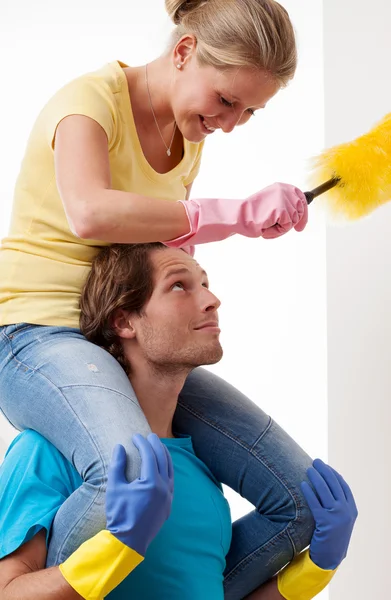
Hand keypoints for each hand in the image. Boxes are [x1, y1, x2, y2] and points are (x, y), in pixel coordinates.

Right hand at [106, 433, 173, 555]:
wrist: (128, 542)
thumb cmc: (119, 514)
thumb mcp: (114, 488)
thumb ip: (117, 465)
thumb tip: (119, 446)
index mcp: (151, 482)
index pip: (149, 455)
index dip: (142, 443)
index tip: (135, 436)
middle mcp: (164, 488)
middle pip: (163, 459)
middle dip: (156, 445)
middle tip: (149, 436)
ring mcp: (168, 497)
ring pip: (170, 470)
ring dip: (164, 456)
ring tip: (158, 446)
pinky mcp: (168, 505)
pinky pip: (170, 481)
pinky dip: (167, 470)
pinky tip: (161, 467)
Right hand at [163, 182, 307, 247]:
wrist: (238, 216)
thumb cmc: (251, 215)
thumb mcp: (270, 207)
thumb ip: (283, 207)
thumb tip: (300, 218)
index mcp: (281, 187)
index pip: (302, 199)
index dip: (303, 214)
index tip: (300, 227)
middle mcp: (284, 190)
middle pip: (301, 212)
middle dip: (292, 224)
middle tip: (277, 228)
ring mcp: (283, 199)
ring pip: (293, 221)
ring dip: (280, 229)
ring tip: (266, 225)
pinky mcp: (281, 209)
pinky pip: (287, 227)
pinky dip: (276, 232)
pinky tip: (265, 227)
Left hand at [301, 458, 357, 569]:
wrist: (330, 559)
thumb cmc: (332, 537)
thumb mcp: (341, 519)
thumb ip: (337, 505)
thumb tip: (325, 484)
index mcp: (352, 509)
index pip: (343, 485)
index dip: (333, 473)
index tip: (325, 466)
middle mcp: (347, 511)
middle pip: (334, 484)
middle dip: (324, 470)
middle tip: (315, 461)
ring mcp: (337, 516)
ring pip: (325, 490)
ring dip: (316, 477)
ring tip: (308, 468)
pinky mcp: (326, 522)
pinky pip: (315, 502)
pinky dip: (309, 491)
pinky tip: (303, 484)